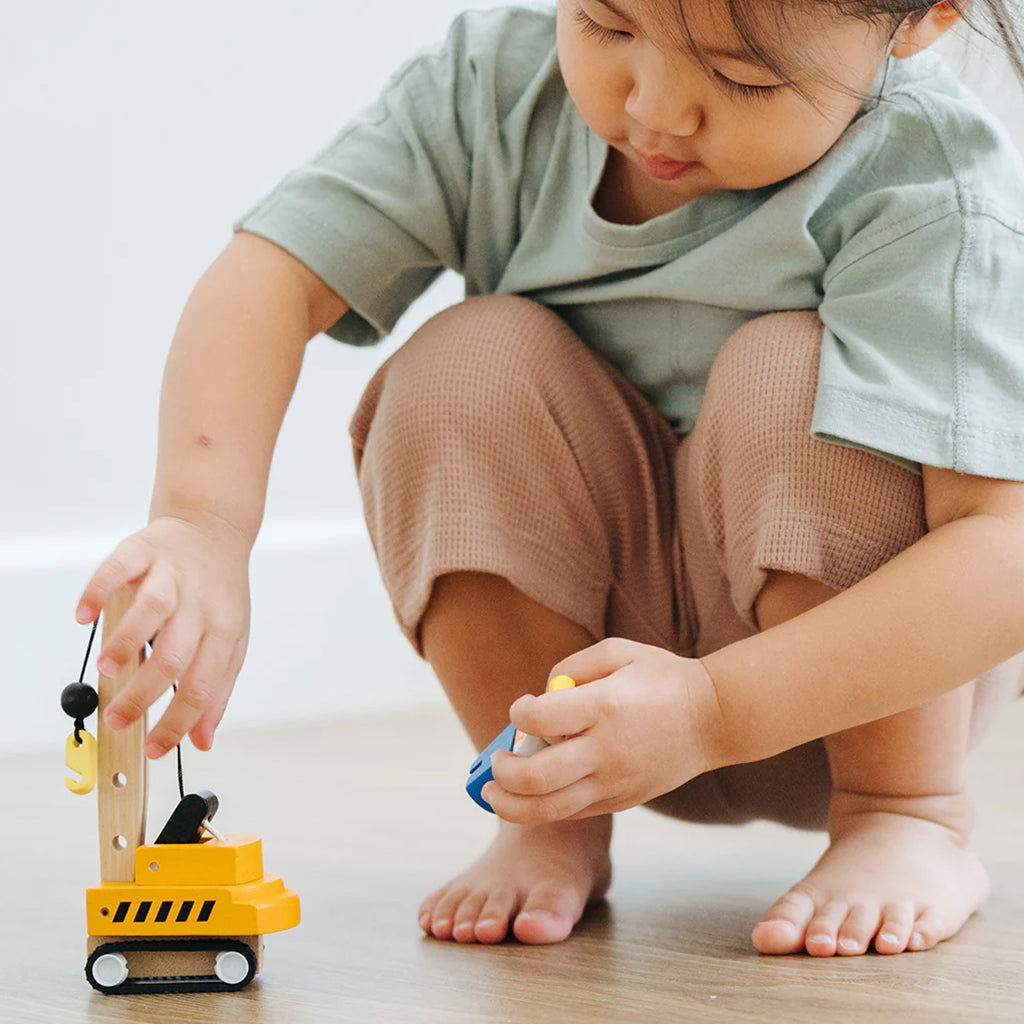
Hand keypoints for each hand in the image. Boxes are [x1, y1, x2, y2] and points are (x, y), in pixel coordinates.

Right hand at [75, 513, 251, 758]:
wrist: (214, 528)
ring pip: (153, 608)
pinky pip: (119, 567)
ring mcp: (173, 573)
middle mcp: (200, 602)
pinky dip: (99, 591)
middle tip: (117, 718)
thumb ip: (216, 690)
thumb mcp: (231, 639)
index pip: (203, 685)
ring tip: (107, 669)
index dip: (178, 722)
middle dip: (143, 693)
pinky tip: (85, 616)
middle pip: (176, 654)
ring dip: (126, 641)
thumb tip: (202, 741)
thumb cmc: (219, 592)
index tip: (153, 750)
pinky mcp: (145, 548)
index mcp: (225, 630)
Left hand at [482, 638, 724, 823]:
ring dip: (511, 804)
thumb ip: (572, 668)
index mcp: (605, 707)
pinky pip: (574, 812)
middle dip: (503, 770)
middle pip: (536, 777)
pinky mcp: (622, 800)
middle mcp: (607, 750)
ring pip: (550, 809)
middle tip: (496, 760)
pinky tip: (530, 796)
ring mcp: (615, 781)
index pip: (540, 720)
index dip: (519, 713)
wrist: (715, 718)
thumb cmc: (662, 678)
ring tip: (492, 793)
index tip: (522, 708)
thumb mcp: (619, 651)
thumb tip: (539, 697)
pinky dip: (543, 808)